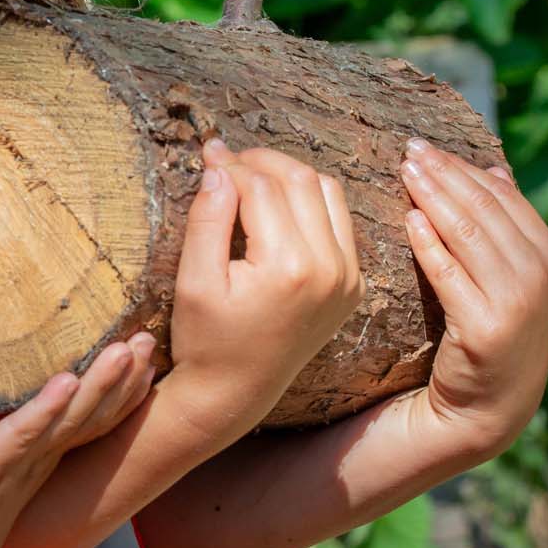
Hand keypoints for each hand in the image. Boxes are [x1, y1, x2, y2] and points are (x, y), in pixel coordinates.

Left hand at [0, 336, 156, 547]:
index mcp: (43, 451)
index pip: (91, 415)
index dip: (120, 386)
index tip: (142, 353)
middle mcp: (43, 456)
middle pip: (95, 413)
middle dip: (125, 378)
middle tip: (149, 340)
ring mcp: (22, 462)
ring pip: (73, 420)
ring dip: (100, 385)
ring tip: (124, 352)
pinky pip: (27, 434)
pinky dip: (48, 408)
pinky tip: (67, 383)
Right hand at [167, 140, 364, 436]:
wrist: (237, 391)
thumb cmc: (206, 339)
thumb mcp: (193, 279)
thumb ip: (207, 218)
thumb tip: (218, 161)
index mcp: (289, 268)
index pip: (260, 187)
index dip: (229, 165)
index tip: (205, 155)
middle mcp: (330, 269)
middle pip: (299, 179)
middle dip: (259, 161)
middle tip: (226, 162)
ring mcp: (348, 277)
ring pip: (326, 190)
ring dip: (288, 174)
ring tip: (249, 179)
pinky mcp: (353, 283)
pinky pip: (339, 219)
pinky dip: (310, 200)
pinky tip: (277, 206)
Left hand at [398, 139, 547, 460]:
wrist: (489, 404)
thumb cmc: (491, 328)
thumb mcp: (511, 274)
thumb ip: (505, 225)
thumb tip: (496, 167)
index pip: (502, 196)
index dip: (462, 167)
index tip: (426, 146)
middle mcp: (541, 276)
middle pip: (483, 209)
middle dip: (444, 174)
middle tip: (409, 149)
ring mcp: (517, 302)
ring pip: (467, 234)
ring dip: (433, 198)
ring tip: (405, 172)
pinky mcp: (485, 328)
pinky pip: (450, 275)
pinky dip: (429, 245)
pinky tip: (409, 221)